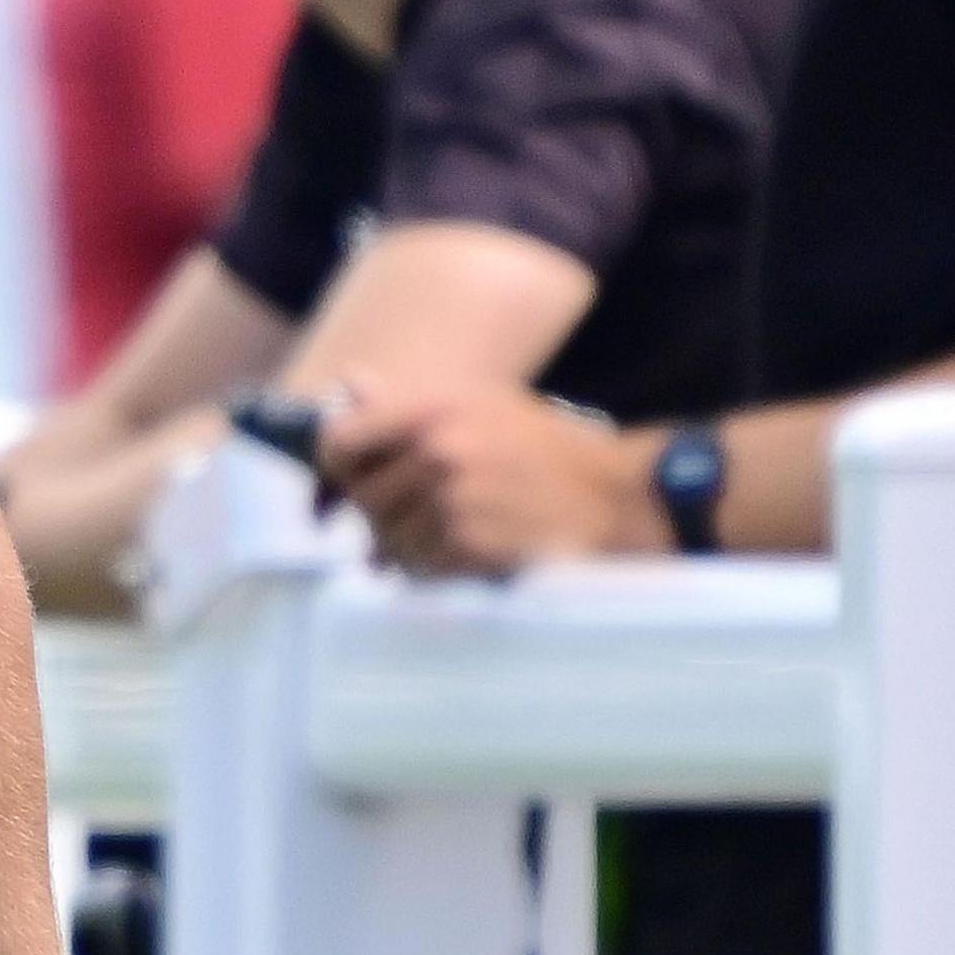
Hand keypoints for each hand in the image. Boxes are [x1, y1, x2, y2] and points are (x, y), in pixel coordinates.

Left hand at [317, 383, 669, 576]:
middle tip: (413, 512)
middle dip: (379, 512)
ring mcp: (453, 500)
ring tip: (447, 532)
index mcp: (433, 407)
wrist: (614, 496)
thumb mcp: (480, 402)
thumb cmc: (544, 446)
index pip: (340, 440)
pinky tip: (464, 554)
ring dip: (407, 546)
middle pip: (362, 497)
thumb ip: (407, 400)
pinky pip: (420, 568)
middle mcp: (437, 450)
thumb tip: (349, 385)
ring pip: (388, 539)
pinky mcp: (471, 546)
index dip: (340, 463)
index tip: (353, 474)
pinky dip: (434, 569)